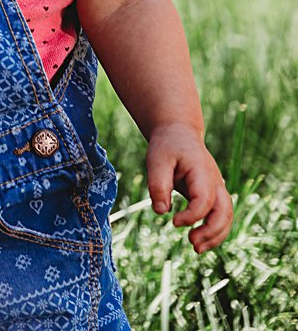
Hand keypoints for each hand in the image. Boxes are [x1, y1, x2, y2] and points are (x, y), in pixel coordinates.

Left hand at [146, 123, 232, 252]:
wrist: (179, 134)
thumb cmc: (167, 147)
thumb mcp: (156, 160)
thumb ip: (158, 185)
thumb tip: (161, 212)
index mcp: (202, 172)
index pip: (204, 200)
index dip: (192, 215)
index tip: (174, 222)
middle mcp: (215, 182)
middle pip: (224, 212)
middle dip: (211, 231)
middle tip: (191, 244)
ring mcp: (218, 189)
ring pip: (226, 217)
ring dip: (215, 235)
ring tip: (196, 248)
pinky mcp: (213, 195)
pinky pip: (220, 216)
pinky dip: (214, 231)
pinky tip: (199, 242)